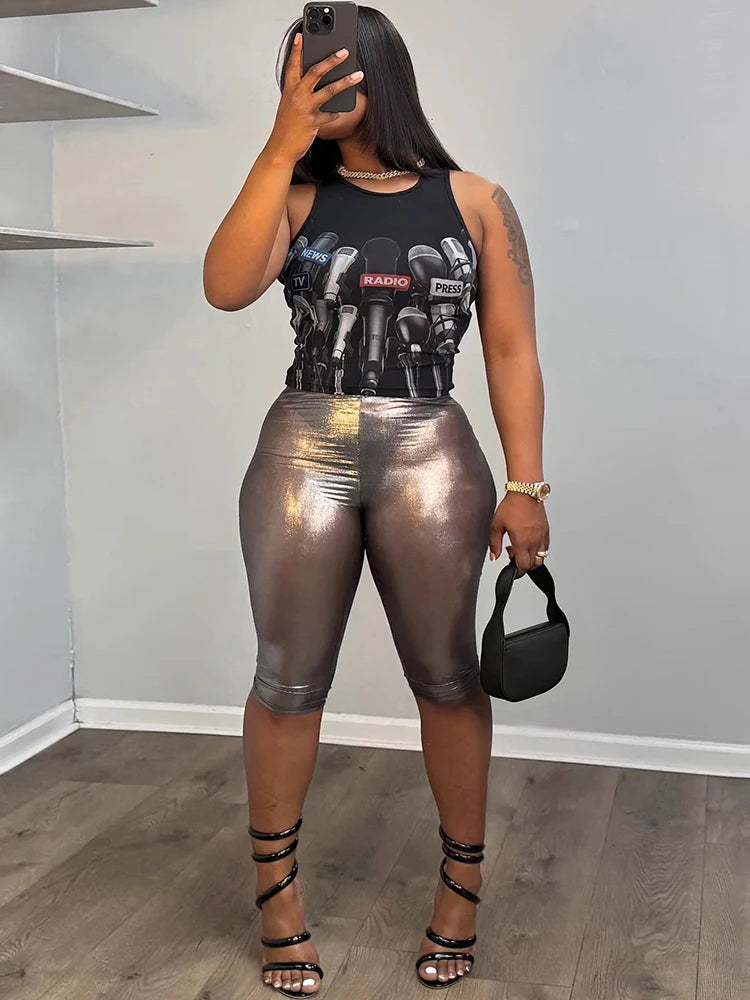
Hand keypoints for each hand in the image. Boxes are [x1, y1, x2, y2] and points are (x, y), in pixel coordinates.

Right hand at [266, 33, 363, 165]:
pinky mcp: (313, 122)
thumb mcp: (289, 105)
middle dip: (331, 59)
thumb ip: (300, 93)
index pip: (293, 65)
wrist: (280, 148)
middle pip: (316, 71)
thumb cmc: (285, 128)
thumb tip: (318, 84)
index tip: (302, 36)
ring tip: (358, 75)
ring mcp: (305, 108)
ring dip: (346, 81)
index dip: (297, 50)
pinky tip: (342, 109)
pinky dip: (337, 112)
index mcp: (289, 89)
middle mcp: (296, 95)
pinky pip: (330, 114)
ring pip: (329, 90)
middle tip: (344, 51)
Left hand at [488, 492, 549, 575]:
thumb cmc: (512, 506)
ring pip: (541, 558)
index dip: (517, 572)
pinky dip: (538, 550)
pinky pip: (545, 548)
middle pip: (533, 565)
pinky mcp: (546, 531)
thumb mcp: (496, 525)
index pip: (523, 566)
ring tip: (521, 550)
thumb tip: (494, 556)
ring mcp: (542, 537)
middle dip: (523, 565)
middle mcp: (534, 541)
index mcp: (522, 542)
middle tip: (513, 556)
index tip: (512, 572)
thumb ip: (495, 544)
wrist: (525, 492)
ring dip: (532, 559)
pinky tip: (529, 543)